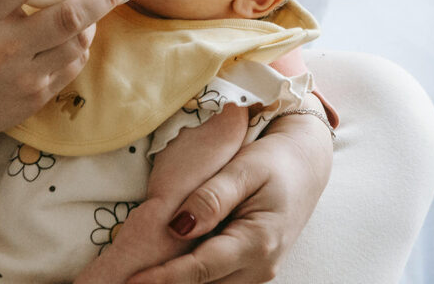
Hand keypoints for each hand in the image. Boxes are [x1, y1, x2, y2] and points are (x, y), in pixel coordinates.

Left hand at [125, 103, 333, 283]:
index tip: (131, 280)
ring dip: (179, 282)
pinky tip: (167, 270)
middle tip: (127, 277)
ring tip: (143, 275)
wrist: (306, 165)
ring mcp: (257, 273)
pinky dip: (193, 278)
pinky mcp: (250, 271)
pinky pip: (217, 281)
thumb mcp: (244, 169)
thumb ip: (212, 197)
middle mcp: (260, 267)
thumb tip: (178, 227)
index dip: (164, 278)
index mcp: (258, 242)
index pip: (201, 269)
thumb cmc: (275, 162)